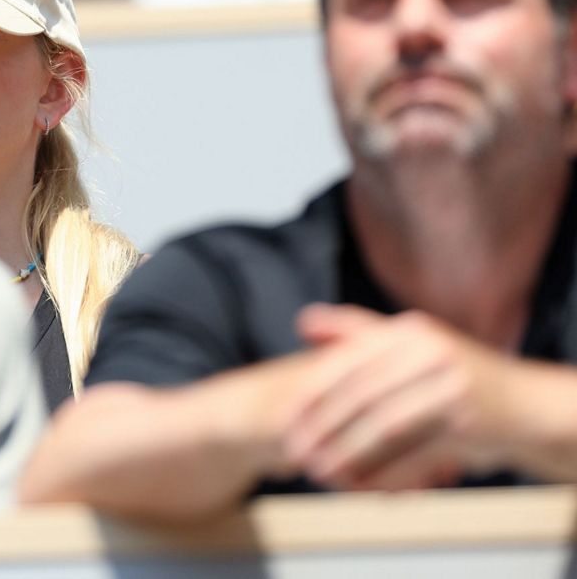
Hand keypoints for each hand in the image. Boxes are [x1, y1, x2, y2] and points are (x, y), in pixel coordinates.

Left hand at [281, 304, 516, 491]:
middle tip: (295, 451)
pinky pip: (415, 455)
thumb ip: (357, 331)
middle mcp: (430, 354)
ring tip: (319, 473)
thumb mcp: (411, 342)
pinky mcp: (467, 425)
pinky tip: (361, 489)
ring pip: (384, 428)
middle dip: (323, 427)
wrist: (525, 404)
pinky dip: (385, 474)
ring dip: (347, 454)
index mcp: (409, 332)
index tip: (286, 417)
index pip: (348, 362)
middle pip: (362, 395)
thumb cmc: (454, 374)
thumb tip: (302, 322)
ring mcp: (451, 389)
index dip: (313, 392)